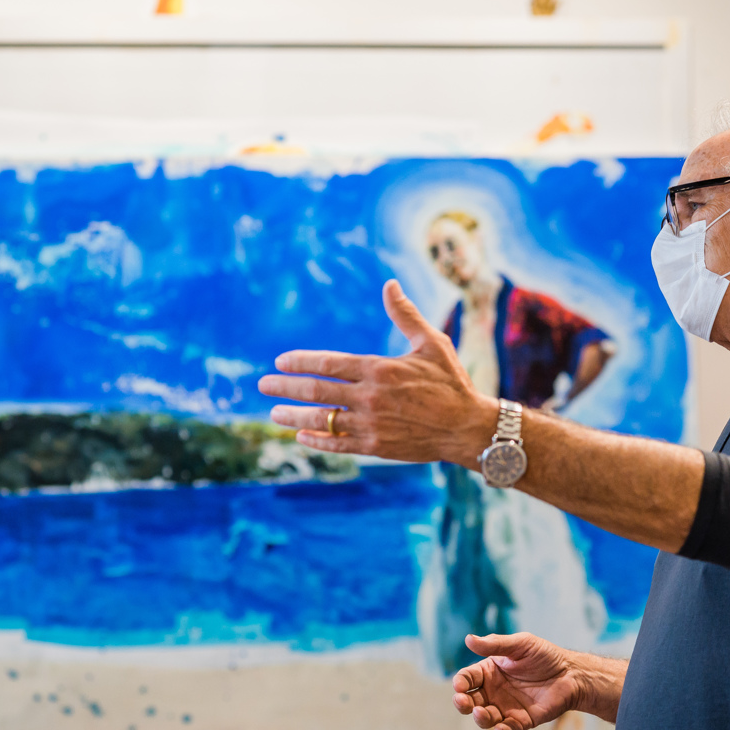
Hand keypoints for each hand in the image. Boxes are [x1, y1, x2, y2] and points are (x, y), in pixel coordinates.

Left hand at [258, 280, 497, 464]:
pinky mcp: (376, 446)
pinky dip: (317, 440)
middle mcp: (370, 397)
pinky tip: (301, 436)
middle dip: (285, 388)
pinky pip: (338, 444)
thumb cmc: (450, 381)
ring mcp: (371, 424)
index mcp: (379, 368)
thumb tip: (389, 284)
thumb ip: (405, 315)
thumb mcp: (431, 343)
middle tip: (263, 385)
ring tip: (274, 414)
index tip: (280, 362)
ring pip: (322, 420)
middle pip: (317, 392)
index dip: (300, 362)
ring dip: (293, 417)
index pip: (328, 363)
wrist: (467, 426)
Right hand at [451, 633, 583, 729]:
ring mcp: (506, 707)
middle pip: (470, 701)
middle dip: (463, 703)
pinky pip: (508, 729)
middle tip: (463, 702)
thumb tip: (468, 639)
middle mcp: (494, 691)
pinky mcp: (522, 720)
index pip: (468, 678)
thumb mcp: (520, 644)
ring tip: (481, 713)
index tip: (459, 686)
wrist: (571, 673)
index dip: (460, 682)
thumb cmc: (544, 655)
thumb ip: (495, 644)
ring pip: (486, 718)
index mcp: (490, 671)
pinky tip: (501, 728)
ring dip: (480, 718)